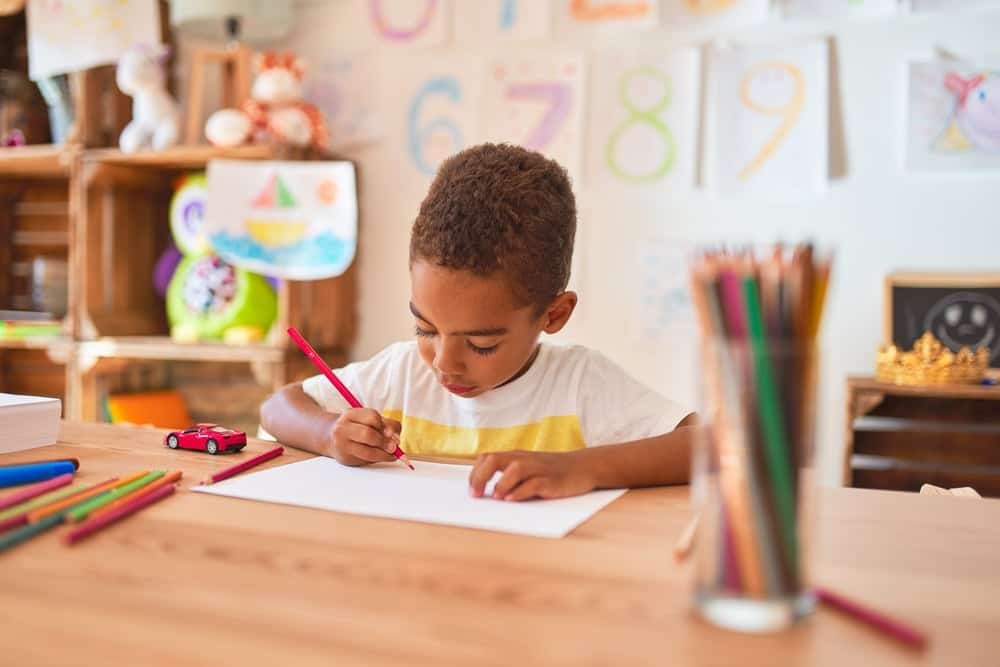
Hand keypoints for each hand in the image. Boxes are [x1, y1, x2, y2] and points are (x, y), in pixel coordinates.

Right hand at [328, 408, 400, 465]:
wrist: (331, 437)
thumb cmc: (356, 427)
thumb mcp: (368, 419)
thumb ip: (386, 424)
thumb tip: (396, 438)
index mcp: (350, 414)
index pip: (372, 417)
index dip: (386, 426)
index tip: (392, 433)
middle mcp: (343, 428)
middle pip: (368, 434)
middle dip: (384, 442)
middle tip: (394, 447)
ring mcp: (342, 444)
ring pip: (368, 452)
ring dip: (384, 455)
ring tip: (392, 455)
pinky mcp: (345, 458)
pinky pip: (365, 461)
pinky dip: (378, 459)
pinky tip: (382, 457)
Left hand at [467, 451, 596, 501]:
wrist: (582, 467)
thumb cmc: (551, 471)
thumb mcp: (528, 468)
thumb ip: (509, 476)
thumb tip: (485, 492)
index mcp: (516, 456)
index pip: (487, 458)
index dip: (475, 474)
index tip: (472, 491)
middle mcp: (524, 459)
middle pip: (495, 460)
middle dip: (480, 478)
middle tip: (476, 496)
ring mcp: (538, 469)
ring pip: (514, 469)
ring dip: (501, 484)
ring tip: (495, 497)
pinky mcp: (551, 480)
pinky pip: (533, 484)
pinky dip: (520, 492)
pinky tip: (512, 500)